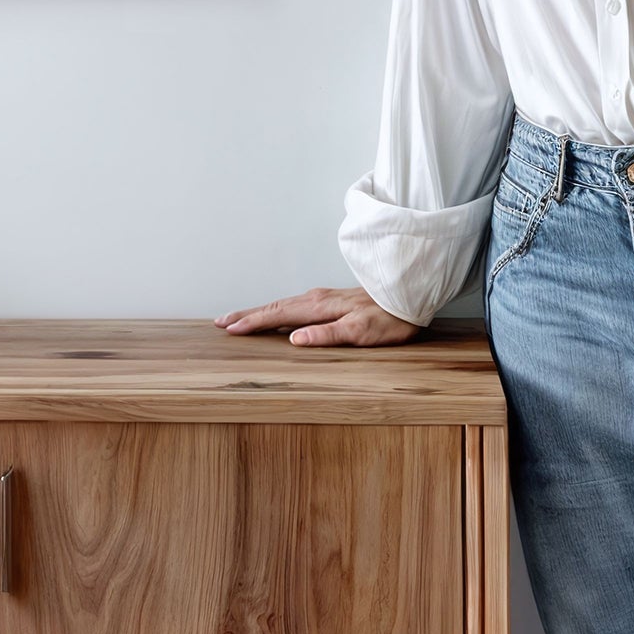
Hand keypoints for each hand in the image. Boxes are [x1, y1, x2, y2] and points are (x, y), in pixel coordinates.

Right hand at [214, 285, 424, 345]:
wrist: (411, 295)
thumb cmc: (390, 318)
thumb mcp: (361, 332)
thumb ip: (327, 335)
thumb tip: (294, 339)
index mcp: (319, 307)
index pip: (278, 315)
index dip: (252, 323)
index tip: (230, 329)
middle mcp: (317, 298)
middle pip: (275, 306)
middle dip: (247, 314)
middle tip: (222, 322)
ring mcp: (324, 297)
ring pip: (283, 304)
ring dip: (260, 311)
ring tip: (241, 318)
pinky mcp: (332, 300)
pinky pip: (295, 304)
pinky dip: (277, 309)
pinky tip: (278, 314)